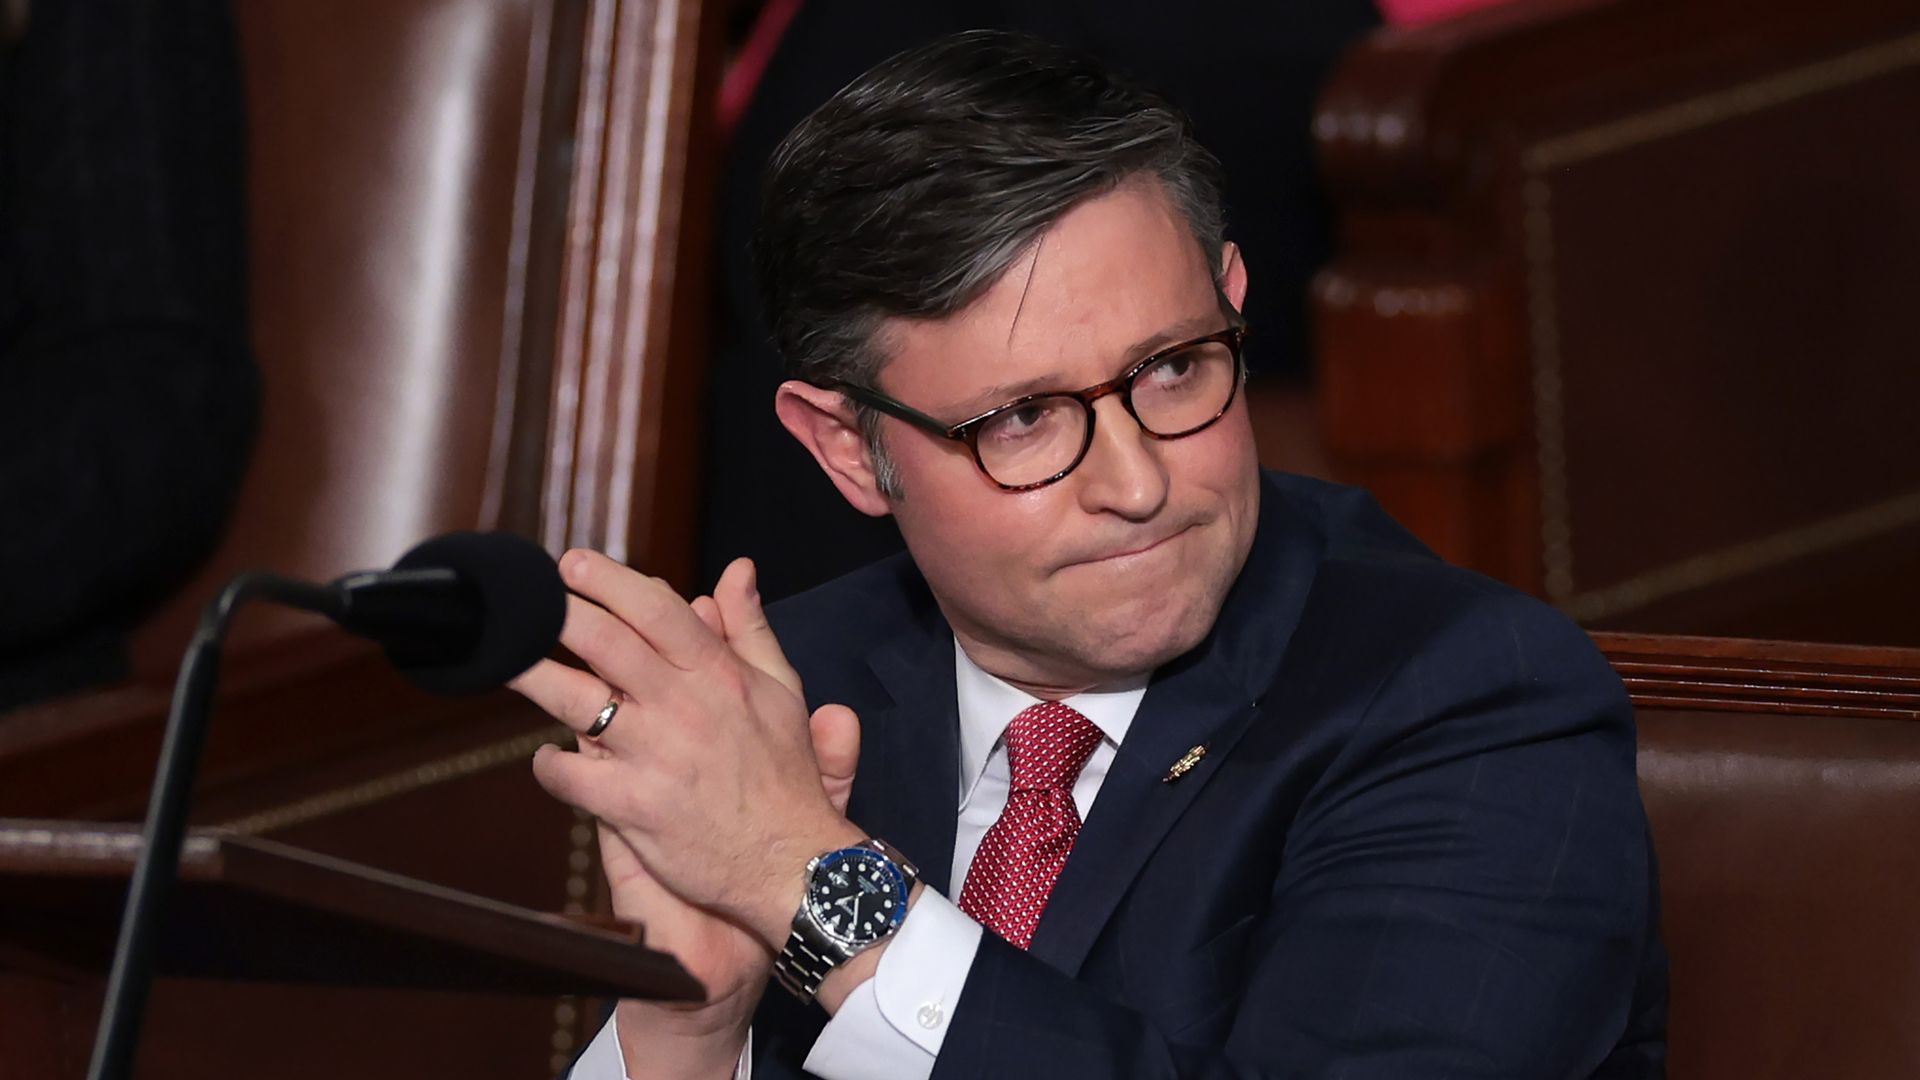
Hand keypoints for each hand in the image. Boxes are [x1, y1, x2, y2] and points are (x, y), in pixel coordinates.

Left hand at [514, 557, 859, 1074]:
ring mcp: (656, 756)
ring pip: (576, 702)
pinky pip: (572, 775)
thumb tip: (736, 571)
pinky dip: (550, 765)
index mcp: (717, 674)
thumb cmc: (783, 775)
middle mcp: (684, 707)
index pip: (656, 610)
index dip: (609, 581)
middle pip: (606, 643)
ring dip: (533, 675)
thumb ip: (749, 627)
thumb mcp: (780, 690)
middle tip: (527, 601)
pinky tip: (549, 760)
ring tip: (504, 659)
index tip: (573, 565)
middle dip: (557, 614)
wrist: (791, 861)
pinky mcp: (634, 806)